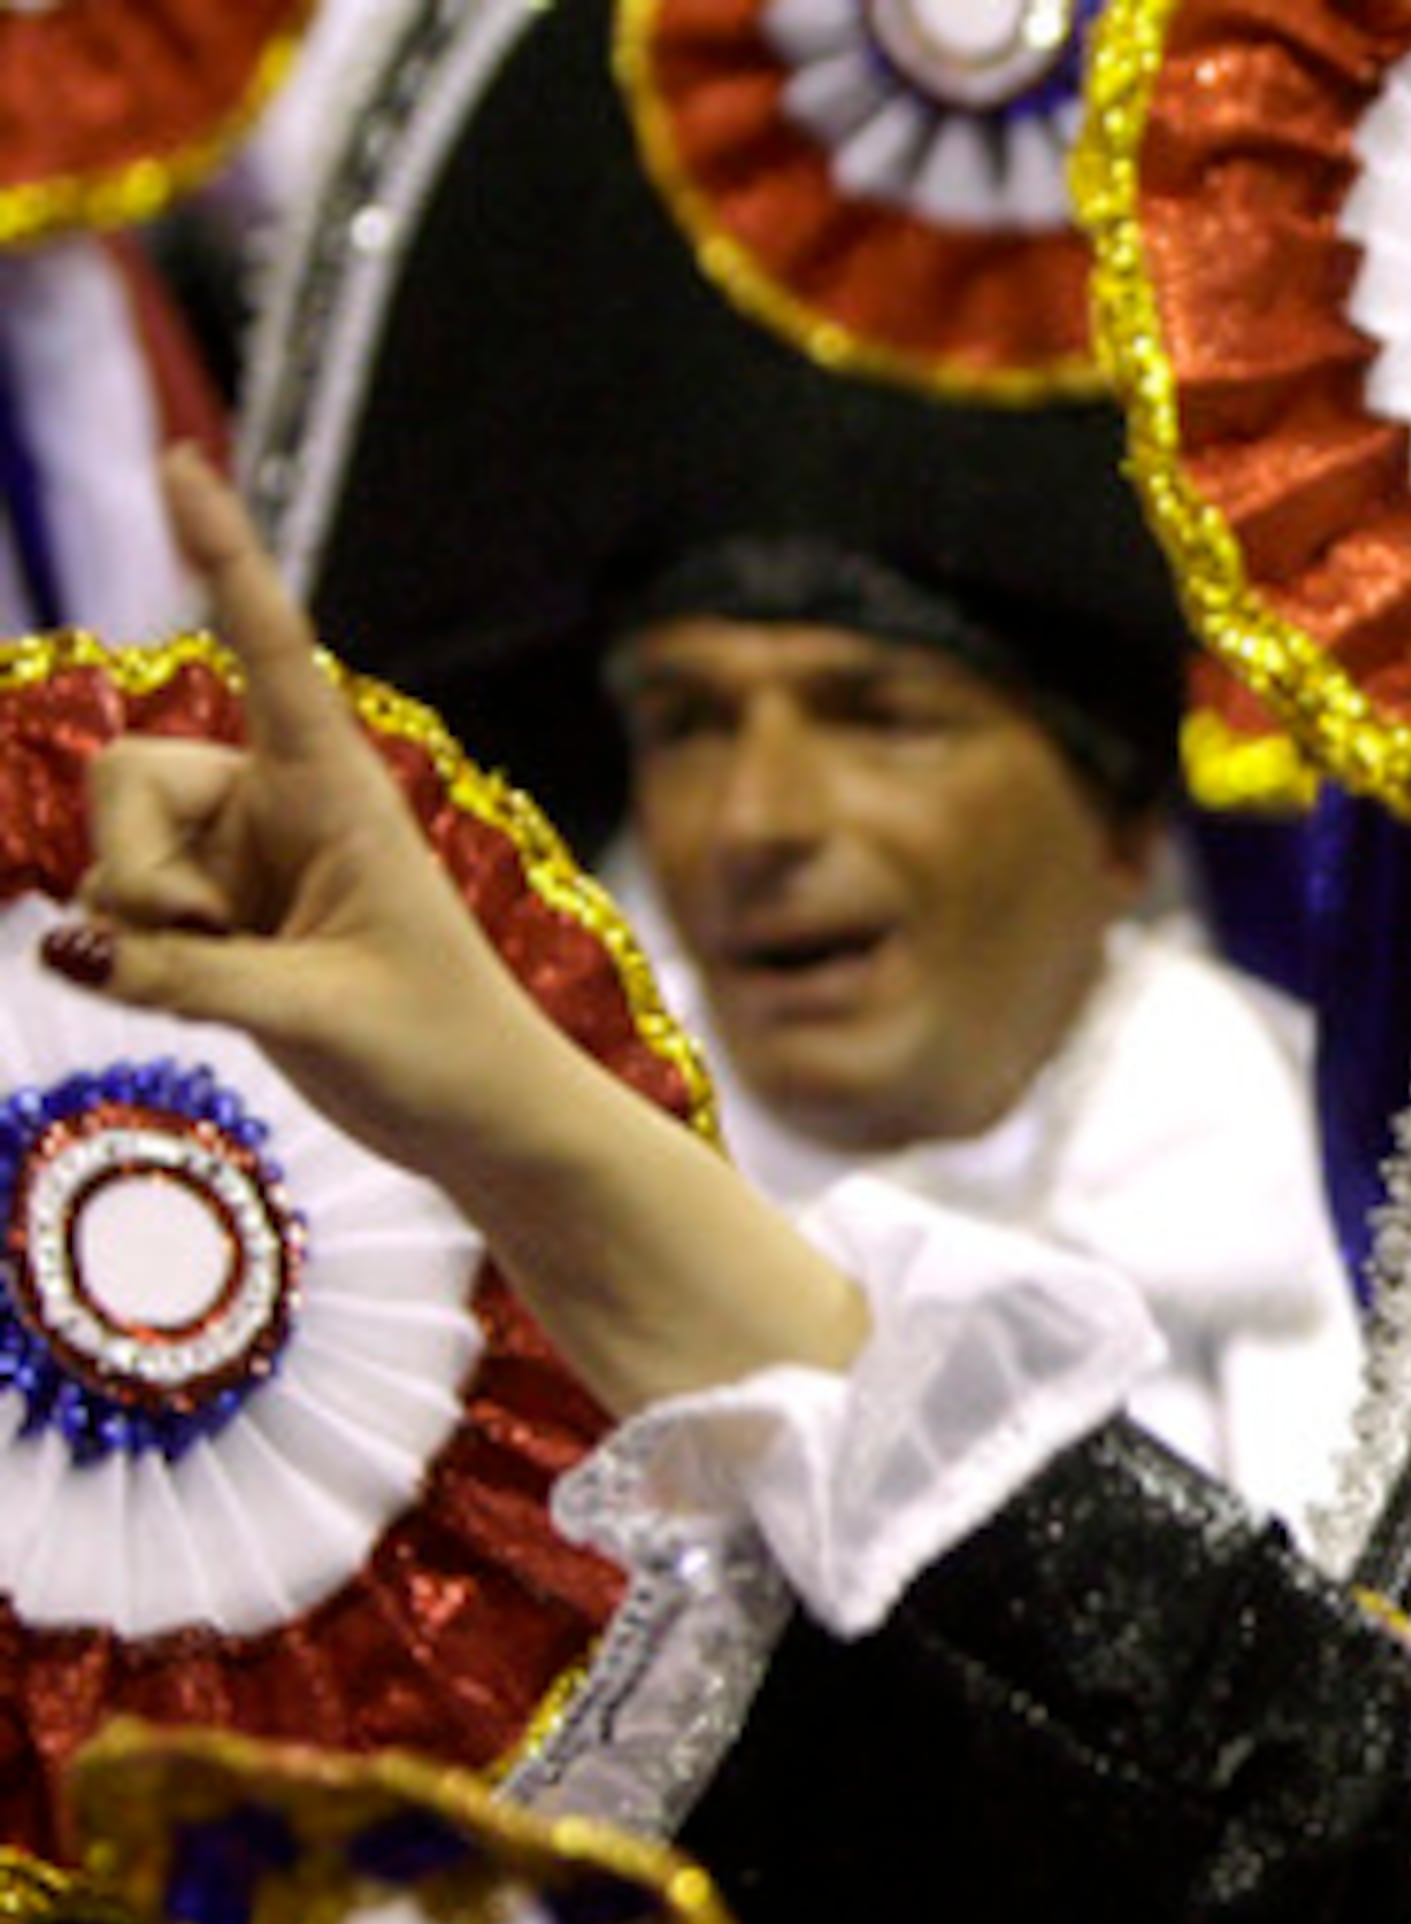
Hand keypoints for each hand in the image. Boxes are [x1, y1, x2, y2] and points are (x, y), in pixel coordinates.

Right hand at [53, 446, 865, 1411]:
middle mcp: (282, 806)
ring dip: (140, 918)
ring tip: (234, 974)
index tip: (182, 460)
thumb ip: (188, 976)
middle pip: (130, 776)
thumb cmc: (445, 1057)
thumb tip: (69, 944)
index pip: (270, 649)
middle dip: (134, 862)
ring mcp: (245, 861)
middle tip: (205, 939)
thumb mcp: (318, 1015)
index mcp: (336, 791)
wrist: (488, 1124)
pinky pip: (123, 908)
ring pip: (116, 847)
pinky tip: (203, 990)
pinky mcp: (221, 919)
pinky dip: (137, 953)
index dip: (223, 555)